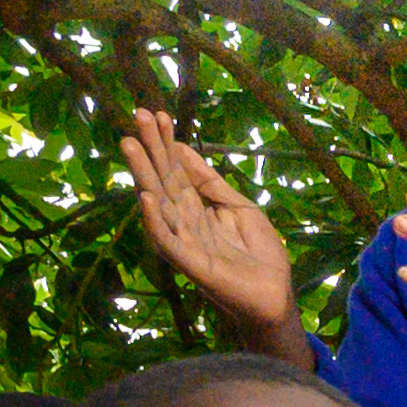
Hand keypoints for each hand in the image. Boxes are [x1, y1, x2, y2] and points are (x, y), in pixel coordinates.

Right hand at [123, 108, 302, 349]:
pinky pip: (167, 242)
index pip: (176, 169)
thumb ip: (210, 182)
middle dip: (151, 148)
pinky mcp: (189, 263)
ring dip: (143, 175)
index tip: (157, 113)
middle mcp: (184, 221)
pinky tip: (146, 198)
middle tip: (138, 115)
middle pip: (163, 179)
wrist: (275, 292)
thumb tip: (183, 150)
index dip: (167, 143)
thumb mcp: (238, 206)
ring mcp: (184, 241)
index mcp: (196, 207)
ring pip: (158, 203)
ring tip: (131, 144)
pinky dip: (156, 221)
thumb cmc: (259, 252)